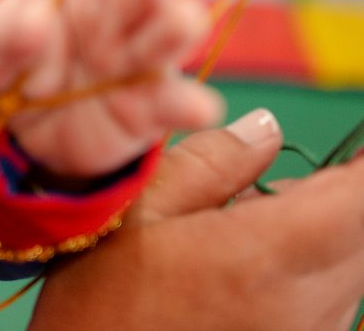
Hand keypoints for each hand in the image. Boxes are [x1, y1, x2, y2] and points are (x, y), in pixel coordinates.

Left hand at [0, 0, 221, 177]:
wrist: (21, 119)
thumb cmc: (16, 60)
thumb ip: (10, 34)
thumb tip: (38, 22)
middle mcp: (122, 16)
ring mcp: (140, 61)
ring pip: (165, 41)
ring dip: (175, 30)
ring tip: (186, 19)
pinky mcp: (150, 109)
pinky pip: (170, 105)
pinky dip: (187, 106)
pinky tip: (202, 107)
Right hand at [30, 110, 363, 329]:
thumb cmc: (97, 302)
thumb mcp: (133, 211)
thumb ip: (210, 163)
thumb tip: (265, 127)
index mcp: (263, 258)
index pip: (358, 198)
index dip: (358, 164)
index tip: (348, 145)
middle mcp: (305, 307)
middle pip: (361, 232)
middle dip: (335, 194)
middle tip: (264, 183)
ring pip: (351, 266)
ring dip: (320, 234)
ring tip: (241, 227)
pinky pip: (329, 300)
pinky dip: (305, 270)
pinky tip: (240, 269)